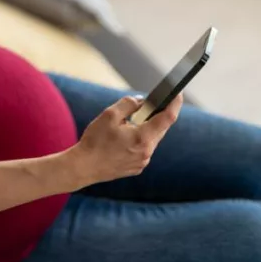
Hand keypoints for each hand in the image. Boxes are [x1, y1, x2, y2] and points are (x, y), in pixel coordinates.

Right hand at [66, 94, 182, 186]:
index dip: (174, 103)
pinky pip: (143, 150)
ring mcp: (142, 162)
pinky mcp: (136, 168)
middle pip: (160, 129)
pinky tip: (127, 137)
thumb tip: (141, 101)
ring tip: (135, 120)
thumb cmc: (95, 141)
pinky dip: (139, 140)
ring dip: (147, 129)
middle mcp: (147, 152)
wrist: (83, 167)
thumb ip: (129, 104)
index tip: (177, 93)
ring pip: (152, 140)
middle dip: (157, 115)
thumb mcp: (109, 115)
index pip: (167, 118)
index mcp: (142, 138)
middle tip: (152, 104)